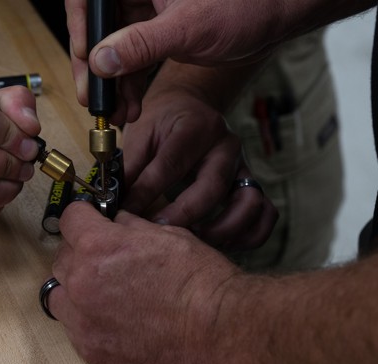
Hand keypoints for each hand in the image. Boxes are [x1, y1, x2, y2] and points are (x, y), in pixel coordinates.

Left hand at [48, 202, 241, 363]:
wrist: (219, 333)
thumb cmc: (201, 282)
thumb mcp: (168, 234)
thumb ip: (131, 226)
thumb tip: (116, 222)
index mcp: (98, 245)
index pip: (70, 218)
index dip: (84, 216)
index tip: (90, 220)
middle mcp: (81, 282)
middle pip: (61, 256)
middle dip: (80, 252)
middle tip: (105, 258)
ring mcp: (83, 320)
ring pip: (59, 294)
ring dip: (75, 288)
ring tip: (104, 291)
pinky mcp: (91, 349)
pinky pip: (73, 327)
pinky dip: (86, 319)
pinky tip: (113, 318)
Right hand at [66, 0, 278, 123]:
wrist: (274, 18)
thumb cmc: (245, 6)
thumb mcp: (188, 28)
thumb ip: (142, 44)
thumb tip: (102, 60)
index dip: (81, 27)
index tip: (86, 58)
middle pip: (97, 26)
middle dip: (95, 67)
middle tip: (93, 97)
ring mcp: (145, 11)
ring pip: (112, 47)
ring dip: (112, 83)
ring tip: (116, 112)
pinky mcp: (156, 32)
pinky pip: (130, 58)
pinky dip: (128, 84)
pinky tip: (130, 106)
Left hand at [122, 80, 276, 250]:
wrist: (192, 105)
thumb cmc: (163, 122)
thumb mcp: (141, 134)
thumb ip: (129, 166)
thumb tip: (113, 201)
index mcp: (196, 128)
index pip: (170, 166)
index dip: (146, 194)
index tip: (125, 216)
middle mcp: (226, 146)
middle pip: (213, 188)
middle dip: (184, 217)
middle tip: (159, 235)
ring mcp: (244, 165)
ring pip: (249, 203)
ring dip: (222, 230)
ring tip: (193, 243)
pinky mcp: (251, 183)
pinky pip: (265, 213)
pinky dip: (249, 234)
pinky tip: (220, 244)